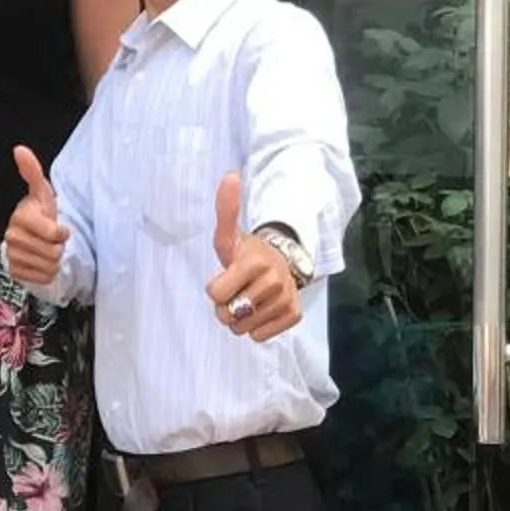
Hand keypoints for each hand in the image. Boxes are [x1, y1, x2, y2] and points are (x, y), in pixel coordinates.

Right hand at [2, 145, 69, 289]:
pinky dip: (47, 273)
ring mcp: (11, 255)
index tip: (60, 229)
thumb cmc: (41, 214)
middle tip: (52, 240)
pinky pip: (42, 278)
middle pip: (53, 252)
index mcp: (21, 216)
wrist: (31, 237)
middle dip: (58, 247)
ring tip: (47, 249)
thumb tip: (19, 149)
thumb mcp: (42, 192)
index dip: (61, 233)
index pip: (53, 233)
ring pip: (49, 267)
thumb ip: (32, 171)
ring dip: (54, 260)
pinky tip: (42, 262)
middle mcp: (12, 236)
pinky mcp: (13, 271)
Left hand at [205, 173, 301, 341]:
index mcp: (254, 261)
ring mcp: (285, 299)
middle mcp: (273, 281)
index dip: (216, 289)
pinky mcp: (294, 315)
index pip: (215, 294)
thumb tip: (230, 174)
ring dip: (240, 319)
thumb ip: (225, 210)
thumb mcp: (229, 236)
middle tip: (237, 290)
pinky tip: (262, 310)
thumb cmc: (247, 253)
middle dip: (226, 306)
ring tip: (249, 300)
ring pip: (243, 329)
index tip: (227, 276)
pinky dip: (256, 328)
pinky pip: (260, 336)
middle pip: (227, 315)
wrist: (282, 264)